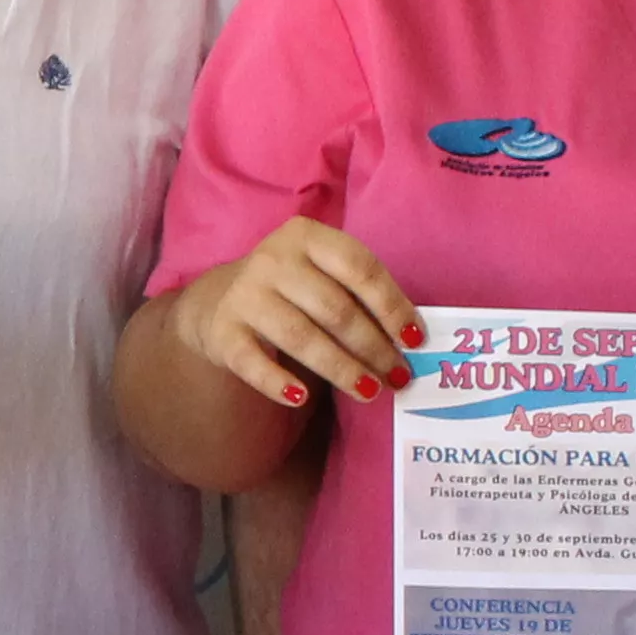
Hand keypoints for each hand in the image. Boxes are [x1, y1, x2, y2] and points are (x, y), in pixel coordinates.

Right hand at [164, 218, 417, 410]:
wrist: (220, 300)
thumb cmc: (292, 289)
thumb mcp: (322, 274)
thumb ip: (358, 295)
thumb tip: (409, 338)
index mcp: (307, 236)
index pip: (360, 268)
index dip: (392, 305)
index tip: (415, 340)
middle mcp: (273, 259)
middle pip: (334, 308)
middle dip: (372, 346)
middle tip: (397, 376)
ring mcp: (245, 294)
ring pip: (301, 337)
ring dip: (341, 369)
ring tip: (370, 392)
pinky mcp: (224, 330)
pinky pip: (253, 362)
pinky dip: (277, 382)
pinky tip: (301, 398)